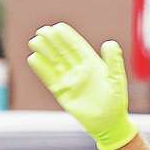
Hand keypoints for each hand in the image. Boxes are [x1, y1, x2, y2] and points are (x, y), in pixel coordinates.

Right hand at [26, 23, 136, 149]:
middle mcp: (79, 70)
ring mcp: (70, 80)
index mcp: (93, 65)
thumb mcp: (116, 79)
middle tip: (42, 30)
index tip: (57, 27)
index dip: (68, 37)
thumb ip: (113, 61)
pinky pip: (49, 78)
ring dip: (45, 52)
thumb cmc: (116, 101)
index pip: (77, 48)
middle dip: (53, 41)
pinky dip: (41, 69)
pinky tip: (33, 58)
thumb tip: (110, 43)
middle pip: (63, 52)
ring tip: (34, 41)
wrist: (108, 122)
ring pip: (54, 63)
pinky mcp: (62, 92)